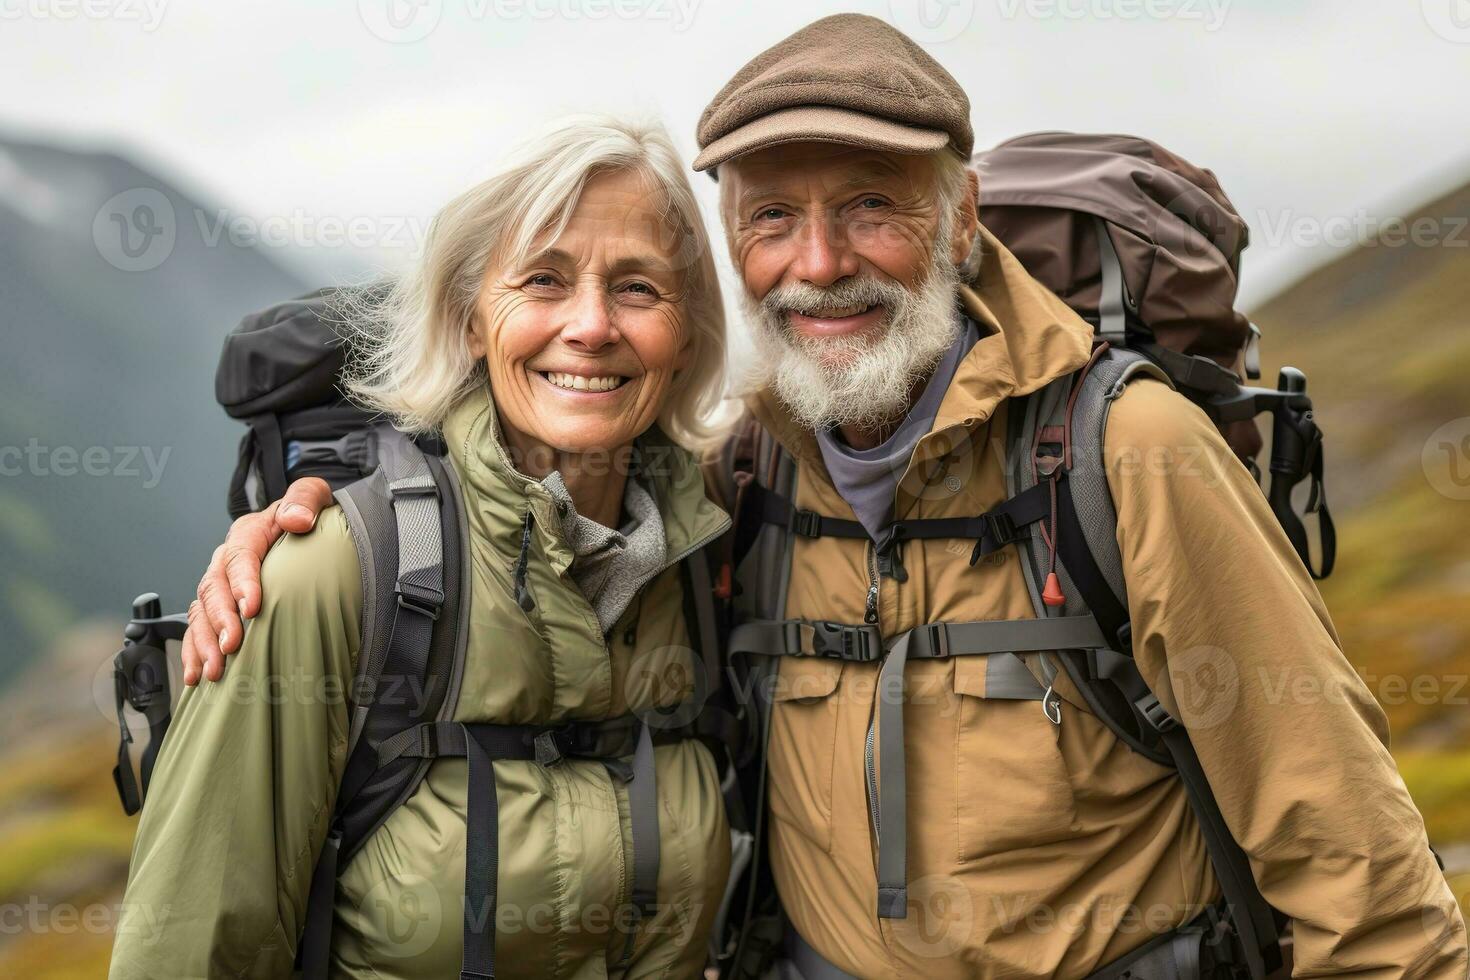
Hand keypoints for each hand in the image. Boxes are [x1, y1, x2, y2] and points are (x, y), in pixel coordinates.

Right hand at [181, 477, 333, 683]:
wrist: (306, 523)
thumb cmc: (310, 513)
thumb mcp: (314, 496)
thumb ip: (305, 499)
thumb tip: (296, 519)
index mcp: (250, 532)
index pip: (241, 556)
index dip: (243, 582)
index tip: (252, 607)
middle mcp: (228, 558)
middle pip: (215, 588)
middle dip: (221, 620)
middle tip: (232, 646)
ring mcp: (220, 582)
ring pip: (201, 612)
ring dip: (204, 642)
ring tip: (214, 669)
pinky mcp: (219, 604)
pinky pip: (197, 627)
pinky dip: (194, 651)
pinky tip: (196, 675)